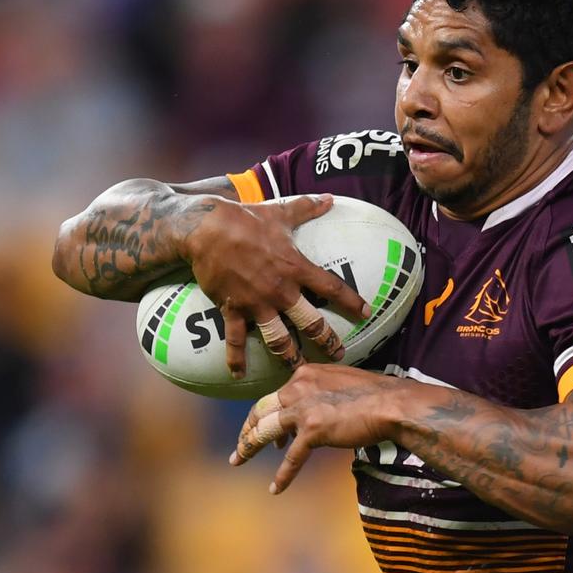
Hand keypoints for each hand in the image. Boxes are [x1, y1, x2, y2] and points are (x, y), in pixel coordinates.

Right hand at [180, 194, 369, 377]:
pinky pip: (236, 340)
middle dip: (327, 341)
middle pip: (311, 322)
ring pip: (279, 338)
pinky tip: (239, 375)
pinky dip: (236, 359)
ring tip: (298, 371)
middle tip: (338, 355)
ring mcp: (256, 303)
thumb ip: (307, 208)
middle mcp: (280, 290)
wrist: (206, 229)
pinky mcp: (232, 309)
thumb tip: (329, 198)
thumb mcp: (281, 213)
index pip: (332, 288)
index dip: (351, 301)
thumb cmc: (246, 219)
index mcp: (296, 268)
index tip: (367, 313)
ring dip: (290, 357)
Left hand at [228, 363, 401, 492]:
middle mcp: (298, 388)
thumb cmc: (376, 394)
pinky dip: (283, 475)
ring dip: (248, 447)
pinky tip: (275, 488)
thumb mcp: (342, 382)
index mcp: (305, 374)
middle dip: (247, 428)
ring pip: (265, 430)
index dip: (268, 413)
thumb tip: (318, 409)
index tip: (267, 427)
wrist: (392, 404)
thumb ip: (324, 391)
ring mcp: (303, 409)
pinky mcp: (312, 430)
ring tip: (237, 460)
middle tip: (239, 445)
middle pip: (262, 409)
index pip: (277, 395)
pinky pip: (292, 457)